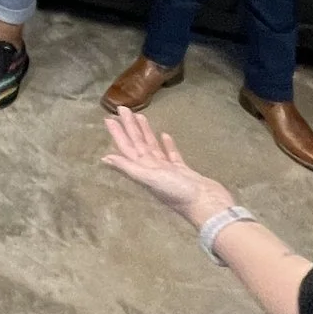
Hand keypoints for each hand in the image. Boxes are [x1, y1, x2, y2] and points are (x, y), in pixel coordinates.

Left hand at [102, 109, 238, 228]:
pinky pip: (172, 155)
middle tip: (122, 109)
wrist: (208, 204)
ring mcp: (168, 171)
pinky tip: (164, 135)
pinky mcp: (183, 171)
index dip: (118, 133)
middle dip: (130, 127)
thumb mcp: (151, 179)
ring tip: (140, 116)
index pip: (127, 148)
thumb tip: (105, 159)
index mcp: (143, 171)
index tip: (109, 118)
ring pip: (153, 148)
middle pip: (138, 145)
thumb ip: (129, 168)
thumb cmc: (178, 192)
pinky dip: (167, 145)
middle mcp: (153, 170)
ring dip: (145, 133)